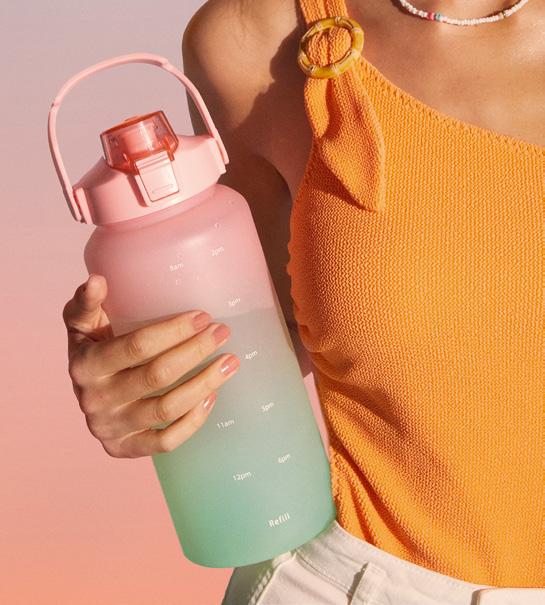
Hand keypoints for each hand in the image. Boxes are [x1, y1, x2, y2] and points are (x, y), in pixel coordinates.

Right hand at [62, 274, 239, 457]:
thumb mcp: (82, 324)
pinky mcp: (126, 449)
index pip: (137, 347)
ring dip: (204, 384)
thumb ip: (86, 303)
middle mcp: (95, 400)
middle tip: (222, 333)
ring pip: (166, 409)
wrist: (85, 393)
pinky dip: (193, 422)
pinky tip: (213, 397)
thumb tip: (98, 280)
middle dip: (196, 352)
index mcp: (86, 365)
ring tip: (230, 362)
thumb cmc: (92, 348)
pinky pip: (166, 442)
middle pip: (157, 376)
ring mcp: (111, 428)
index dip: (173, 331)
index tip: (203, 317)